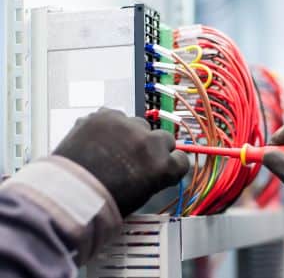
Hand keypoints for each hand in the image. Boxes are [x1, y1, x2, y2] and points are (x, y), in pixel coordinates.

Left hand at [53, 108, 188, 216]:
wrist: (68, 192)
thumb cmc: (103, 202)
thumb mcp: (141, 195)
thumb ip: (153, 176)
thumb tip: (153, 168)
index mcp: (163, 167)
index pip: (182, 159)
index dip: (172, 163)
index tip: (164, 166)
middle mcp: (150, 142)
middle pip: (164, 138)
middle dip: (153, 147)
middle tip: (136, 158)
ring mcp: (128, 126)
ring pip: (139, 124)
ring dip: (131, 134)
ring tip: (113, 149)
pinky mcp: (105, 115)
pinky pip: (114, 116)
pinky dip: (109, 126)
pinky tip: (99, 140)